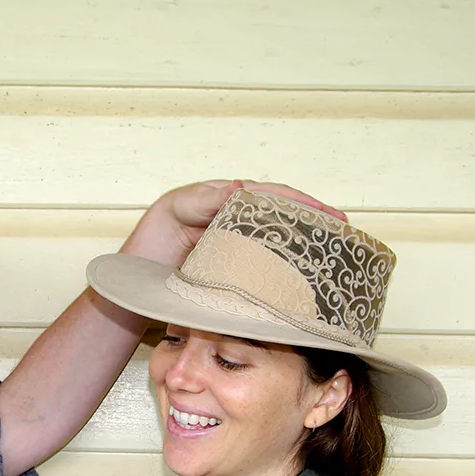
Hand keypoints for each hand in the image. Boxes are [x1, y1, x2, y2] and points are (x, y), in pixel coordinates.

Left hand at [121, 179, 347, 266]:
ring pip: (279, 246)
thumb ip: (203, 197)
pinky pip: (264, 272)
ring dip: (307, 248)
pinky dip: (286, 274)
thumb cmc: (148, 247)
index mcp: (225, 204)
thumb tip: (242, 188)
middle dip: (316, 222)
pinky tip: (306, 281)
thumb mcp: (172, 211)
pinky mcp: (232, 279)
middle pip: (284, 218)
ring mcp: (235, 252)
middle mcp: (235, 226)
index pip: (271, 197)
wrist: (130, 287)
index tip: (327, 212)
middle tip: (344, 231)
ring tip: (337, 253)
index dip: (302, 202)